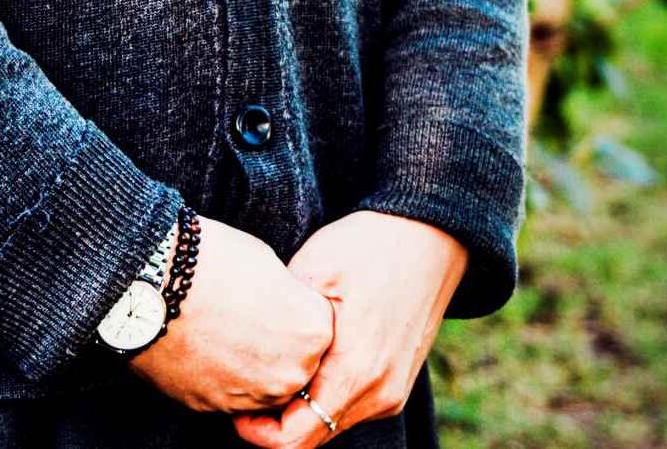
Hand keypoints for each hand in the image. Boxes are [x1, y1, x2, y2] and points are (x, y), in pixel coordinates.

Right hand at [126, 214, 334, 414]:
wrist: (155, 281)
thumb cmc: (213, 260)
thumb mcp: (267, 263)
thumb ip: (288, 297)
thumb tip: (284, 308)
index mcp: (313, 332)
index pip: (316, 326)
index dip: (292, 308)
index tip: (270, 296)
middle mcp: (292, 373)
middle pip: (295, 362)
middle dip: (276, 343)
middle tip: (245, 315)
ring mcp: (255, 396)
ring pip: (263, 384)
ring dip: (250, 364)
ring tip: (221, 329)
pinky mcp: (217, 408)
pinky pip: (229, 395)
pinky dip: (221, 375)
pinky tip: (202, 345)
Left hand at [229, 211, 469, 445]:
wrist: (431, 237)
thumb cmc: (369, 246)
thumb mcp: (313, 270)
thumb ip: (284, 321)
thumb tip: (250, 348)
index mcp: (354, 372)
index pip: (296, 439)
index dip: (258, 433)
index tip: (235, 405)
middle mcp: (379, 395)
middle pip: (313, 437)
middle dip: (275, 422)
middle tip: (248, 386)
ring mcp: (392, 393)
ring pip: (332, 422)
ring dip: (300, 409)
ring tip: (275, 368)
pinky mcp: (397, 383)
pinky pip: (351, 407)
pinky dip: (324, 396)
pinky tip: (306, 362)